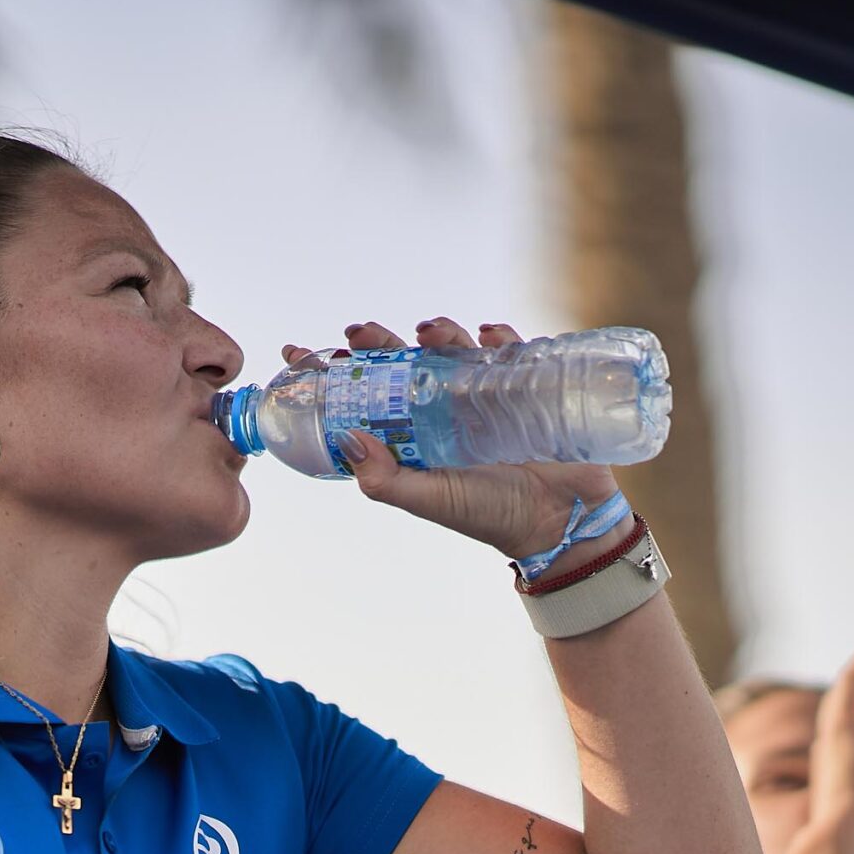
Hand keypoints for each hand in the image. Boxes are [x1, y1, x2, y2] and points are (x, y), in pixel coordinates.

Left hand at [281, 319, 625, 563]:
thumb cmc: (489, 514)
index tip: (294, 354)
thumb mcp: (430, 498)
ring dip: (438, 333)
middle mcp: (440, 411)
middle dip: (377, 343)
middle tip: (359, 332)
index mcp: (412, 436)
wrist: (559, 522)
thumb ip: (386, 479)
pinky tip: (487, 335)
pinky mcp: (522, 387)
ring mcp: (480, 396)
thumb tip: (347, 438)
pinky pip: (507, 351)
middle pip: (401, 364)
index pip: (361, 399)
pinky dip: (497, 337)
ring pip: (449, 350)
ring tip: (429, 331)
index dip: (329, 375)